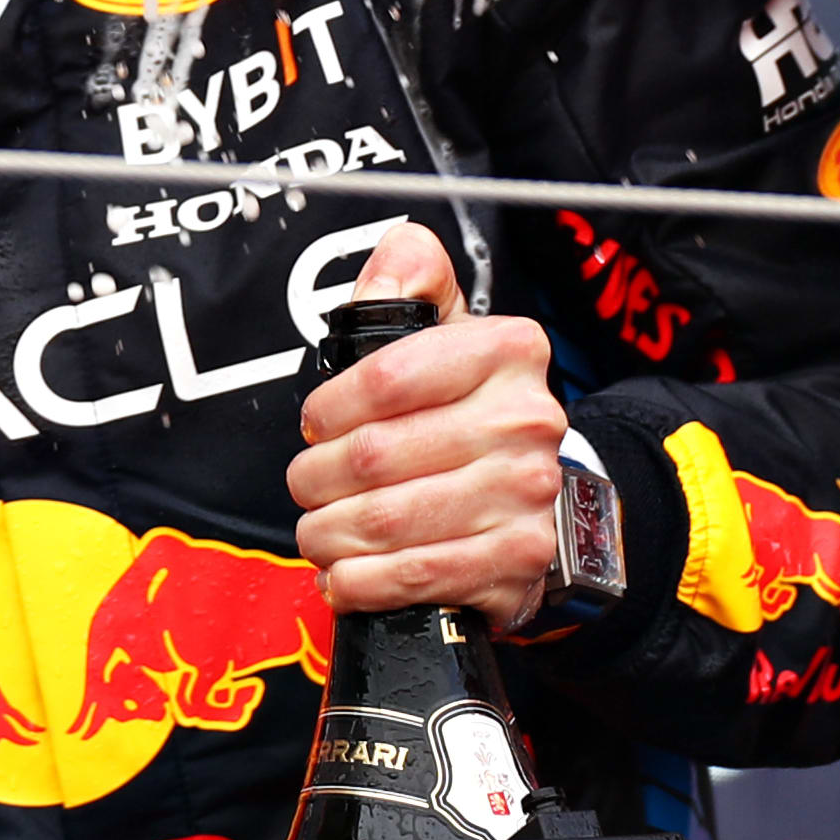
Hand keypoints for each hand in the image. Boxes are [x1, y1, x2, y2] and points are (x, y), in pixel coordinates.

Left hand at [286, 227, 574, 627]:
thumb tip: (398, 257)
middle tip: (306, 484)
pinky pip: (416, 575)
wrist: (533, 496)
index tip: (315, 423)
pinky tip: (345, 575)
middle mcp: (528, 420)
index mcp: (507, 350)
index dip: (330, 407)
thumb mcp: (440, 329)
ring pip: (387, 519)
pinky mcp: (518, 559)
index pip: (387, 375)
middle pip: (375, 454)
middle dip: (316, 478)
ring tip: (317, 531)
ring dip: (329, 533)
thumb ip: (407, 279)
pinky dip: (362, 582)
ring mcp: (528, 494)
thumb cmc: (465, 410)